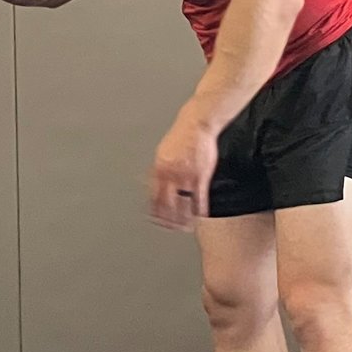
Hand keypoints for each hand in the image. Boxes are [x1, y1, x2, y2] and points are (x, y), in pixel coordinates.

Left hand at [147, 114, 218, 229]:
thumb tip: (151, 182)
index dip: (154, 211)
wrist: (196, 123)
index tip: (155, 220)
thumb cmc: (181, 136)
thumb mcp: (163, 152)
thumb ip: (159, 170)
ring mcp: (186, 176)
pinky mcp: (201, 176)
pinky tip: (200, 215)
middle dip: (168, 220)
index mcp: (159, 169)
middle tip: (170, 228)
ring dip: (183, 218)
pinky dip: (200, 209)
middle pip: (166, 204)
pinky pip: (199, 198)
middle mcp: (170, 174)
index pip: (153, 197)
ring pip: (183, 204)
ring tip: (186, 226)